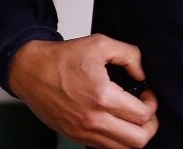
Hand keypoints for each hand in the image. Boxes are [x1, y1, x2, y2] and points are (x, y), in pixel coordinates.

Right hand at [8, 34, 158, 148]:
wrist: (30, 71)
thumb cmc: (62, 58)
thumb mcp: (101, 44)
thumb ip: (130, 55)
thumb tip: (143, 74)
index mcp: (101, 96)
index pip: (142, 115)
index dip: (152, 104)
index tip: (147, 94)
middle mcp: (92, 120)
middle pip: (138, 141)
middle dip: (150, 125)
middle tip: (146, 109)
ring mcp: (82, 132)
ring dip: (134, 135)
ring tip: (132, 117)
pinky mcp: (74, 137)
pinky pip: (105, 148)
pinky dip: (116, 139)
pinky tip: (116, 122)